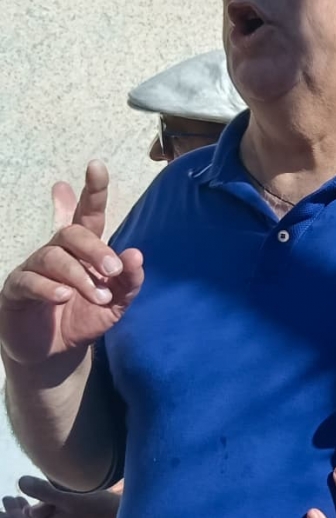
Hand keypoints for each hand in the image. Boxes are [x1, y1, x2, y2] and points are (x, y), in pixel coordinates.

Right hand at [0, 162, 143, 366]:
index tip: (97, 165)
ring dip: (80, 275)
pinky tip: (64, 296)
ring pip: (53, 257)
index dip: (93, 190)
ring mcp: (34, 268)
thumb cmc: (86, 317)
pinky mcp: (16, 290)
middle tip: (113, 268)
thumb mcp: (117, 302)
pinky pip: (29, 281)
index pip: (88, 214)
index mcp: (83, 250)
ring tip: (98, 295)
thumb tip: (137, 254)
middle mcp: (57, 251)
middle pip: (72, 233)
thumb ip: (130, 281)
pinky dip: (49, 288)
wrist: (58, 352)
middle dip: (95, 248)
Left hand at [0, 476, 120, 517]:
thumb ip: (43, 491)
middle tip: (6, 499)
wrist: (124, 517)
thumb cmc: (96, 507)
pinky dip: (42, 510)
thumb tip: (20, 483)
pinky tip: (46, 501)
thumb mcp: (69, 498)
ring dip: (27, 511)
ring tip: (21, 498)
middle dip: (13, 514)